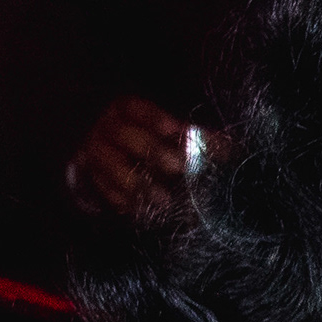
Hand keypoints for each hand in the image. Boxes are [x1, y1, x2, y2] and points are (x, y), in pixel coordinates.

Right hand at [65, 97, 193, 221]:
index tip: (175, 129)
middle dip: (153, 151)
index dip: (154, 119)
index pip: (135, 108)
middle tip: (179, 167)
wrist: (109, 153)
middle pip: (125, 136)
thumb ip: (194, 136)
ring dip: (138, 184)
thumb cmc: (147, 138)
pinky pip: (105, 191)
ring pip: (111, 166)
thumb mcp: (166, 130)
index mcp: (124, 110)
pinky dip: (125, 202)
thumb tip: (228, 147)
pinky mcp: (93, 178)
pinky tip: (144, 212)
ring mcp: (96, 153)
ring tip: (164, 200)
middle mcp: (106, 128)